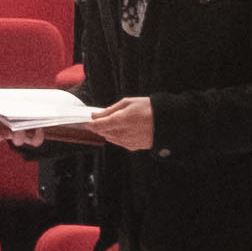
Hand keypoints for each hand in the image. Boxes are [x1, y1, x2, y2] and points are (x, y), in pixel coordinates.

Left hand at [24, 94, 160, 150]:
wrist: (167, 121)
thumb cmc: (148, 107)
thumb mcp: (128, 102)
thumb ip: (110, 110)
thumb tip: (96, 115)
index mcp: (121, 120)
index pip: (98, 125)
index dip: (90, 123)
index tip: (84, 120)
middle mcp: (123, 133)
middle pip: (102, 133)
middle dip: (98, 127)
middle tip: (96, 120)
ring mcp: (129, 142)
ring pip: (110, 138)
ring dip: (107, 132)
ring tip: (114, 123)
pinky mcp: (134, 147)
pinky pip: (120, 142)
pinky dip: (117, 137)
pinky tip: (123, 129)